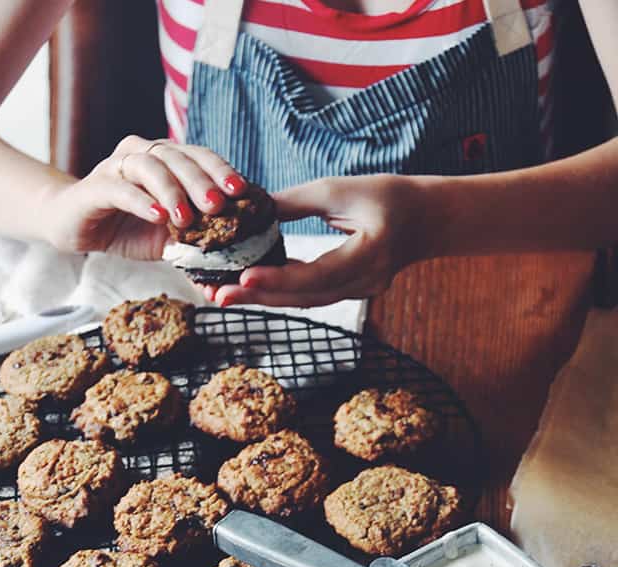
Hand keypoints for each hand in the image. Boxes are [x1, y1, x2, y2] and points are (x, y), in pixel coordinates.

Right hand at [42, 135, 247, 259]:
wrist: (77, 228)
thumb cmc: (128, 229)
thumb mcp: (169, 238)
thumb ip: (198, 242)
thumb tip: (235, 265)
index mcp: (167, 160)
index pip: (199, 157)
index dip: (221, 171)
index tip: (242, 191)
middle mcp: (144, 154)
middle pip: (178, 158)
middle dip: (201, 182)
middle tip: (219, 205)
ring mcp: (118, 166)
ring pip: (150, 167)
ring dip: (172, 191)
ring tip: (186, 218)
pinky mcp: (96, 186)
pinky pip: (121, 188)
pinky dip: (141, 201)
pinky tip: (158, 215)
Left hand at [211, 174, 435, 307]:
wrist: (428, 219)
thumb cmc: (390, 196)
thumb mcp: (342, 189)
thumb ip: (296, 202)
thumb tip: (249, 208)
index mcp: (370, 255)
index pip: (318, 275)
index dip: (279, 280)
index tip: (244, 278)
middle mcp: (365, 282)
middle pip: (304, 297)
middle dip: (258, 297)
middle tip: (216, 296)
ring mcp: (358, 292)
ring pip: (304, 300)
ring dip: (263, 298)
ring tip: (223, 294)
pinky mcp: (349, 291)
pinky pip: (310, 294)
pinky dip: (280, 290)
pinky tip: (250, 284)